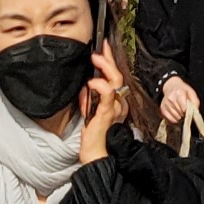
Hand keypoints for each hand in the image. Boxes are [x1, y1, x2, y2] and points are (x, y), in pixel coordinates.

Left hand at [76, 42, 126, 165]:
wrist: (96, 155)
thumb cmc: (94, 136)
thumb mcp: (90, 112)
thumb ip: (89, 99)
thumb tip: (85, 87)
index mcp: (116, 103)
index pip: (115, 78)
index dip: (110, 61)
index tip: (103, 47)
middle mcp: (119, 104)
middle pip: (118, 76)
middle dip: (108, 59)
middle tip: (100, 49)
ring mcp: (115, 108)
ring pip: (115, 81)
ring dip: (104, 67)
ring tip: (95, 59)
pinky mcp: (107, 113)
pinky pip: (107, 93)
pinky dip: (99, 85)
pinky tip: (91, 82)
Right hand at [158, 75, 200, 131]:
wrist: (171, 86)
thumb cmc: (183, 91)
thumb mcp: (191, 92)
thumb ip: (195, 102)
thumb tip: (195, 113)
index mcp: (179, 93)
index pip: (184, 108)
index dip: (188, 110)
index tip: (188, 109)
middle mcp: (171, 98)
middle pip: (180, 114)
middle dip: (184, 113)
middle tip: (184, 109)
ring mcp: (166, 104)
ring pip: (176, 118)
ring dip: (180, 116)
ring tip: (180, 110)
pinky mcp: (162, 109)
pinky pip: (171, 120)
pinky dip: (175, 119)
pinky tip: (176, 113)